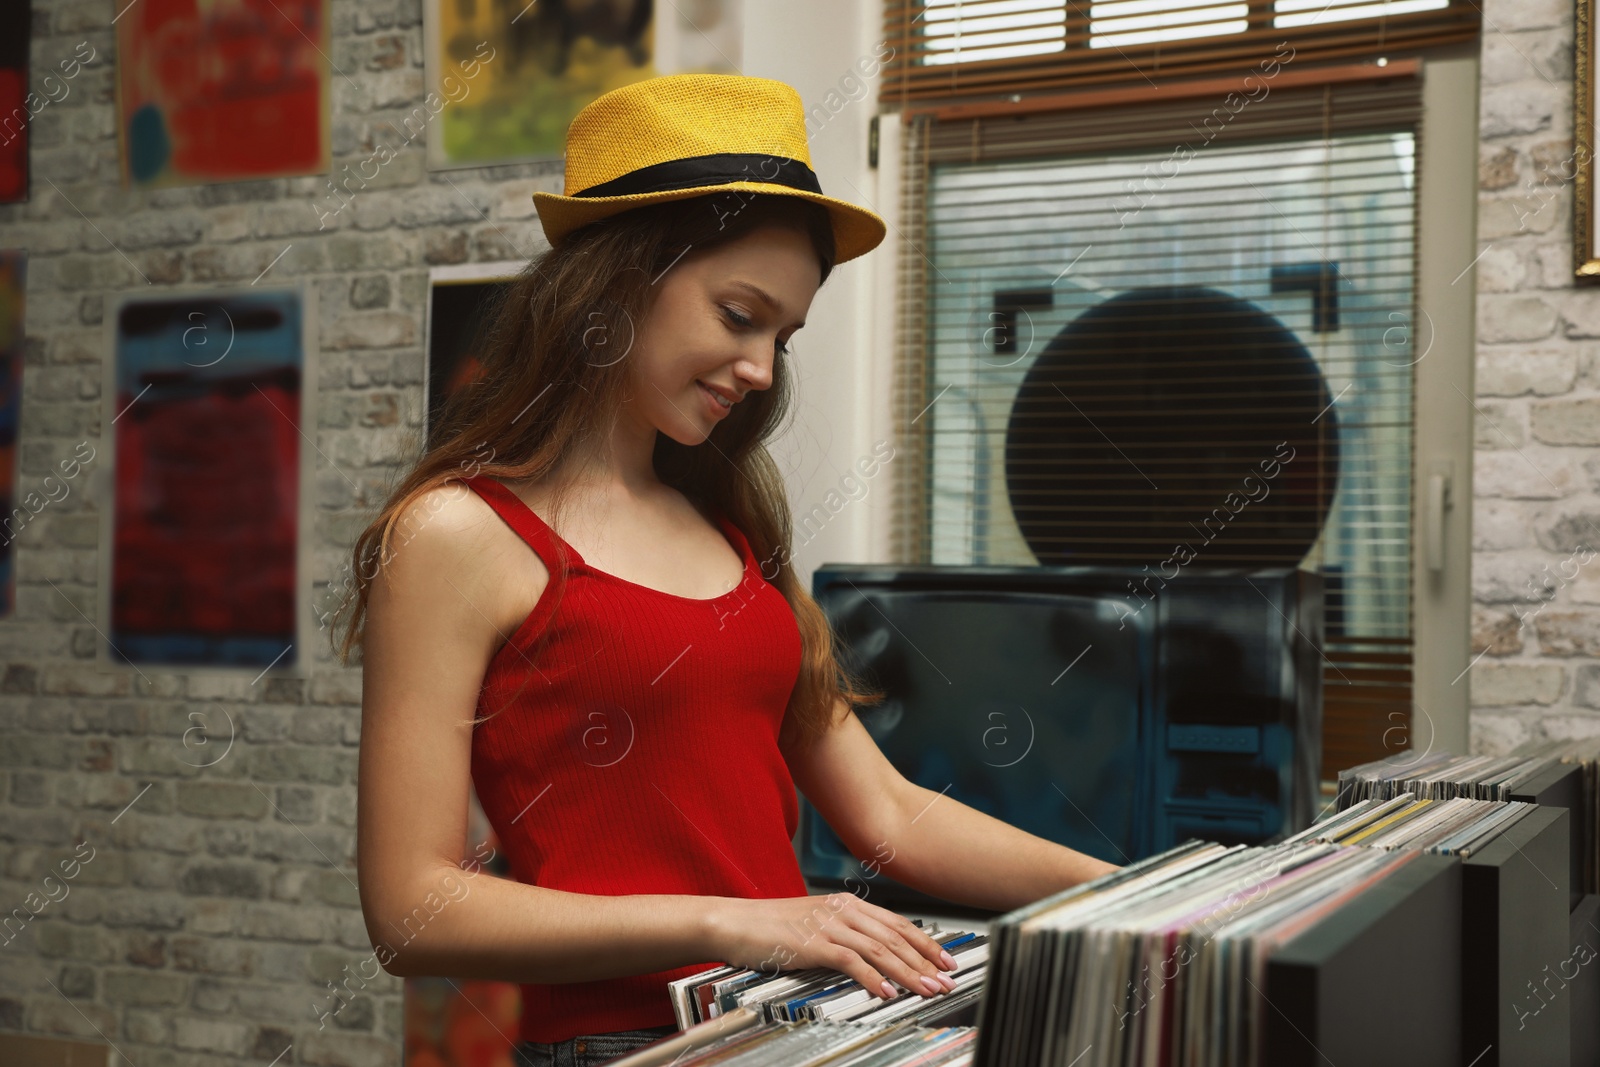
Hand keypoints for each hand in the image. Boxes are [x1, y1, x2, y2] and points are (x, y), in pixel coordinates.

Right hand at [704, 893, 959, 999]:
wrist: (735, 922)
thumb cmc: (771, 927)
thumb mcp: (815, 923)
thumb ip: (845, 934)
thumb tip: (874, 956)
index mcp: (846, 904)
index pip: (897, 923)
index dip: (925, 942)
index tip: (946, 959)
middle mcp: (842, 910)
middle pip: (895, 936)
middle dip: (925, 960)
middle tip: (947, 979)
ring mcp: (828, 925)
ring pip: (880, 949)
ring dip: (908, 971)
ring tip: (928, 988)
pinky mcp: (813, 943)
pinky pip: (851, 961)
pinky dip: (872, 977)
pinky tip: (887, 991)